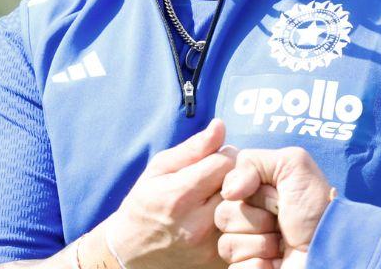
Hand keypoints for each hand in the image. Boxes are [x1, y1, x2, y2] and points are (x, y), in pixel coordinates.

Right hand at [103, 119, 237, 268]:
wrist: (131, 255)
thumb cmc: (145, 205)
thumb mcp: (159, 170)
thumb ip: (192, 149)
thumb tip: (220, 126)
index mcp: (179, 196)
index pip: (225, 162)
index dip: (225, 155)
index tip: (218, 158)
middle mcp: (196, 224)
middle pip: (242, 185)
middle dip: (237, 176)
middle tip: (225, 178)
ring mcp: (209, 247)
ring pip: (249, 211)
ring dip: (244, 199)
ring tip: (229, 197)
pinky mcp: (218, 263)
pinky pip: (247, 234)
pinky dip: (244, 223)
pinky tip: (230, 217)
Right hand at [215, 147, 333, 268]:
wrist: (330, 250)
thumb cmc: (315, 209)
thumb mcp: (293, 165)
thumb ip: (253, 161)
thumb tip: (227, 191)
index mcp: (254, 194)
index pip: (227, 189)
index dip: (252, 192)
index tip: (278, 196)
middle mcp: (248, 220)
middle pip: (223, 215)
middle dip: (256, 219)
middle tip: (281, 223)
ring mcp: (247, 248)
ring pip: (227, 244)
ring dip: (260, 244)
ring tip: (282, 245)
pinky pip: (234, 268)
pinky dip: (257, 266)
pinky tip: (276, 263)